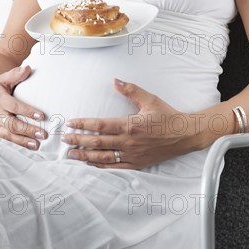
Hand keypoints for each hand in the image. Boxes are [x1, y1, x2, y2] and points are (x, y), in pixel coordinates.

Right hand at [0, 65, 47, 149]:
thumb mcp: (4, 78)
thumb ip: (16, 74)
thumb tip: (28, 68)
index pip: (14, 106)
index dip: (27, 112)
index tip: (41, 116)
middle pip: (12, 124)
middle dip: (28, 130)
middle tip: (43, 133)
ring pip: (9, 134)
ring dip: (23, 140)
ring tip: (37, 144)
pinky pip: (6, 138)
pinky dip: (18, 143)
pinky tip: (30, 145)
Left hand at [61, 79, 197, 168]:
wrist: (184, 134)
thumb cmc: (167, 116)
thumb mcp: (150, 99)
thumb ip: (131, 90)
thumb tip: (115, 80)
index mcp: (130, 125)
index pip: (100, 125)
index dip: (83, 124)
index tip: (71, 123)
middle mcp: (129, 142)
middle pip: (97, 142)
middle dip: (78, 140)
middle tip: (64, 139)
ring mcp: (132, 155)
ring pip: (103, 157)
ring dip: (85, 155)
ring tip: (71, 154)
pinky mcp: (137, 163)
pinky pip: (115, 167)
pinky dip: (100, 165)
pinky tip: (90, 163)